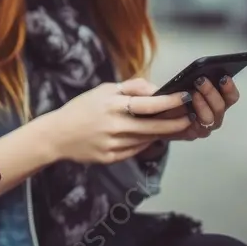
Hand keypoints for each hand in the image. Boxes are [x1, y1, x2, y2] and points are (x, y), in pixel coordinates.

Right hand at [37, 78, 192, 164]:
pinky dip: (146, 143)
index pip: (149, 104)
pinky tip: (150, 137)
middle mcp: (115, 126)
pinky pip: (136, 150)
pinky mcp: (111, 158)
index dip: (171, 102)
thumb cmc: (80, 109)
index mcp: (112, 105)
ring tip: (174, 126)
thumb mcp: (103, 89)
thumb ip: (131, 87)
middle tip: (190, 118)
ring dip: (163, 134)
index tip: (186, 98)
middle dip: (176, 123)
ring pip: (148, 140)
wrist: (56, 135)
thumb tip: (156, 89)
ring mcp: (113, 144)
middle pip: (155, 127)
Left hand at [166, 75, 240, 141]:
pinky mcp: (191, 135)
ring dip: (202, 105)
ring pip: (209, 118)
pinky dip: (190, 118)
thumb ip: (196, 81)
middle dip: (211, 93)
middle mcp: (215, 117)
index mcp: (218, 103)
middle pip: (221, 107)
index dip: (229, 88)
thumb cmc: (176, 98)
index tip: (223, 77)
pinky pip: (193, 128)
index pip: (231, 97)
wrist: (159, 117)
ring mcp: (204, 128)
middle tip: (200, 81)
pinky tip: (185, 109)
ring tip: (193, 93)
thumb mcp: (186, 85)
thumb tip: (199, 72)